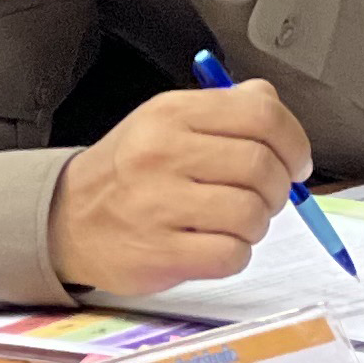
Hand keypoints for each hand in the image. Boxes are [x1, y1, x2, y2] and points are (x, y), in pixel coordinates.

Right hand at [49, 77, 311, 292]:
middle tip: (265, 196)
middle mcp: (164, 154)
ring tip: (233, 221)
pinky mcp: (159, 253)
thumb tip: (276, 106)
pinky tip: (216, 245)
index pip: (262, 115)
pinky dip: (236, 254)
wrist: (65, 219)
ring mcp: (158, 205)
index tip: (297, 161)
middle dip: (278, 188)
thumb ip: (227, 108)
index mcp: (174, 113)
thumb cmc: (130, 170)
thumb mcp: (169, 120)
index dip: (295, 141)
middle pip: (262, 167)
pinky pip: (232, 255)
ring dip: (256, 224)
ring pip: (252, 214)